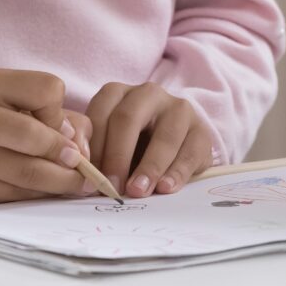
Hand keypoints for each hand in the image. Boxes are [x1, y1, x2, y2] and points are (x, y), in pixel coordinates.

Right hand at [0, 69, 96, 204]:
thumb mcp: (11, 103)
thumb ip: (55, 116)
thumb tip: (83, 148)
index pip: (46, 90)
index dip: (60, 112)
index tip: (59, 127)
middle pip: (35, 137)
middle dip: (68, 156)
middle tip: (83, 169)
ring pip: (26, 173)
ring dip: (60, 183)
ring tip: (76, 186)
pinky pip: (10, 196)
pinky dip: (37, 197)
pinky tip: (48, 194)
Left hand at [86, 81, 213, 197]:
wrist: (174, 151)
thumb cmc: (132, 150)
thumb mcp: (111, 146)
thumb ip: (97, 157)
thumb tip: (84, 182)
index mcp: (118, 93)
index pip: (100, 113)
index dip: (93, 146)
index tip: (90, 178)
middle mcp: (148, 94)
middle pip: (128, 119)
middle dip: (117, 156)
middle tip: (112, 187)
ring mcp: (178, 109)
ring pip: (163, 136)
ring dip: (149, 167)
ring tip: (138, 191)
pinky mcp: (202, 130)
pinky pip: (190, 150)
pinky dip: (177, 172)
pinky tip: (166, 188)